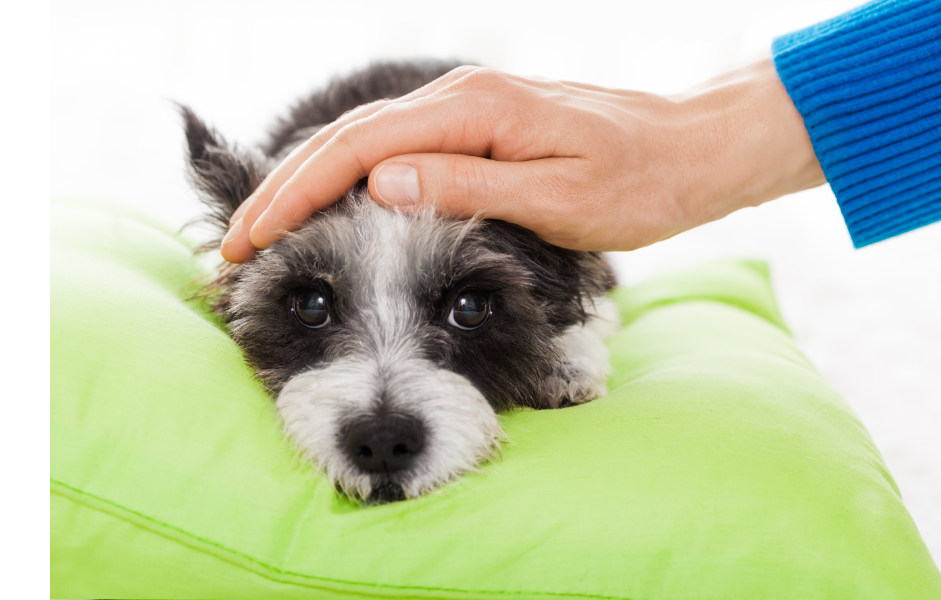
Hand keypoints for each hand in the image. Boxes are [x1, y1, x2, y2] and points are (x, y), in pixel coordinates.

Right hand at [221, 59, 823, 261]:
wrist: (688, 152)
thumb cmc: (639, 183)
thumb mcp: (559, 198)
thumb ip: (468, 188)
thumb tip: (380, 186)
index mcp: (474, 110)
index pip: (360, 149)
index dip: (298, 194)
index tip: (253, 239)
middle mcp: (461, 99)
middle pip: (348, 141)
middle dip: (284, 190)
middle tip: (234, 245)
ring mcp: (468, 111)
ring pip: (365, 144)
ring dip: (309, 186)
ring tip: (265, 230)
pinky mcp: (478, 130)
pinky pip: (397, 151)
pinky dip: (351, 181)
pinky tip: (333, 208)